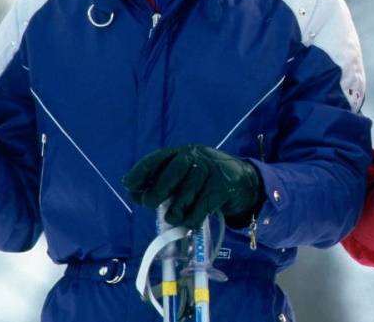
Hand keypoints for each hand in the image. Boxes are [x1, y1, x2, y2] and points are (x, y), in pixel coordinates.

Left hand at [123, 145, 263, 228]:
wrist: (243, 181)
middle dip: (155, 194)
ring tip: (175, 216)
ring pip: (183, 197)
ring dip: (175, 213)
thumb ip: (162, 180)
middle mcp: (196, 157)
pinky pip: (198, 211)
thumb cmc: (205, 181)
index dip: (140, 173)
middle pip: (169, 176)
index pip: (156, 159)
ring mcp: (210, 171)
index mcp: (182, 152)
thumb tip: (136, 193)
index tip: (130, 186)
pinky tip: (192, 220)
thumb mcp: (185, 173)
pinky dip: (191, 220)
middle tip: (151, 204)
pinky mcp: (222, 188)